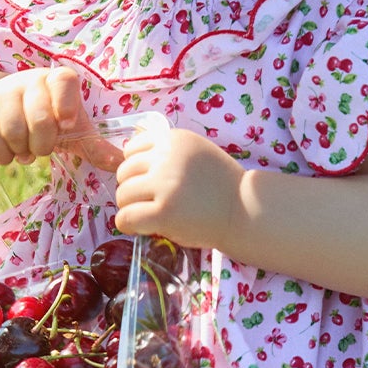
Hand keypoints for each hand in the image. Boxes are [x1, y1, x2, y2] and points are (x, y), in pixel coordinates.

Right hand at [0, 66, 117, 167]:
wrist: (2, 110)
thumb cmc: (48, 119)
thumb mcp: (73, 130)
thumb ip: (95, 146)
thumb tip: (121, 162)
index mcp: (59, 80)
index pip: (64, 81)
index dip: (66, 104)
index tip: (68, 125)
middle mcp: (31, 79)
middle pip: (40, 118)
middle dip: (43, 144)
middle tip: (43, 149)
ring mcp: (4, 91)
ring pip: (14, 131)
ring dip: (22, 152)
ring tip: (26, 152)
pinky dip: (3, 155)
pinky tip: (9, 153)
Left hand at [114, 124, 242, 247]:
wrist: (245, 211)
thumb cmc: (220, 185)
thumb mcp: (195, 153)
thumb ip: (167, 152)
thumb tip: (127, 159)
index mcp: (174, 139)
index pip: (131, 149)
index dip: (137, 169)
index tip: (150, 183)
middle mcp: (167, 157)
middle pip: (124, 173)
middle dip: (133, 189)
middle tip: (151, 203)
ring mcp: (165, 184)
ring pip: (123, 195)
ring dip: (131, 207)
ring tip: (149, 215)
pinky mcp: (164, 212)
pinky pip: (126, 217)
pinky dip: (127, 225)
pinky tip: (140, 228)